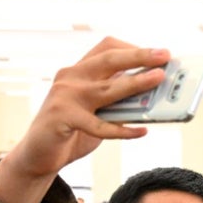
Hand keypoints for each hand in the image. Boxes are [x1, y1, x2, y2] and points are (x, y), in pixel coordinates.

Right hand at [0, 38, 170, 202]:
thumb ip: (119, 101)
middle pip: (109, 60)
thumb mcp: (98, 110)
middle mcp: (71, 78)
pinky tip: (142, 131)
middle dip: (139, 56)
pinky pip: (99, 125)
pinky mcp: (63, 119)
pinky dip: (123, 129)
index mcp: (79, 71)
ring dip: (136, 83)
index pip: (106, 48)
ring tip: (159, 80)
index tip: (159, 53)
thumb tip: (156, 98)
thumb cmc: (73, 130)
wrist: (38, 154)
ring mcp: (65, 96)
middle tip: (164, 56)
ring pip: (107, 88)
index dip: (133, 48)